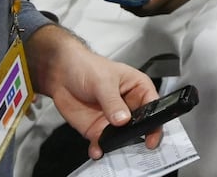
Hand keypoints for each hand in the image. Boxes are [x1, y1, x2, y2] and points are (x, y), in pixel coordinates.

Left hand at [26, 26, 161, 158]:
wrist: (61, 74)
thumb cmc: (87, 67)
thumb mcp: (103, 81)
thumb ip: (113, 101)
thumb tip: (123, 120)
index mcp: (138, 88)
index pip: (153, 106)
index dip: (155, 119)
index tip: (151, 134)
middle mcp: (129, 106)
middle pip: (141, 125)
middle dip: (138, 136)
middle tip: (132, 142)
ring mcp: (114, 119)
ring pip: (123, 137)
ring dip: (119, 145)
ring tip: (112, 146)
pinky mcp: (98, 128)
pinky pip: (103, 143)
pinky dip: (100, 148)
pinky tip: (97, 149)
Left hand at [129, 0, 211, 16]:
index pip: (147, 7)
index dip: (134, 7)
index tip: (123, 2)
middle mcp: (168, 5)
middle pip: (147, 12)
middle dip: (133, 9)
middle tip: (122, 2)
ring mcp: (170, 7)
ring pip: (151, 13)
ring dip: (139, 9)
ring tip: (129, 2)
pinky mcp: (171, 7)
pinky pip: (155, 10)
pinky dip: (146, 8)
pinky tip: (141, 0)